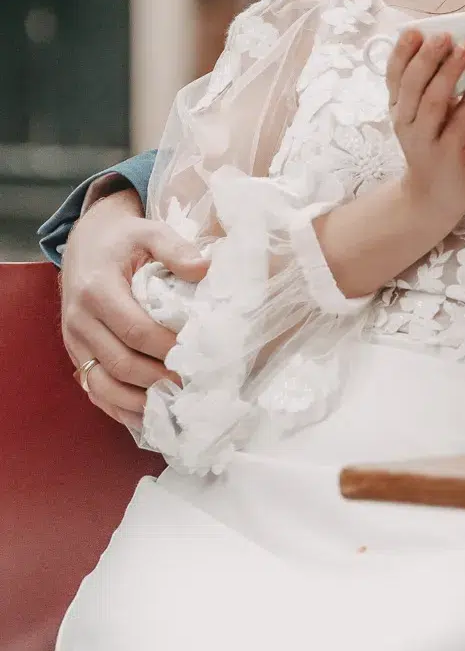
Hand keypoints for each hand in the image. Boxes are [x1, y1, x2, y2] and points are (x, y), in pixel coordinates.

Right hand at [61, 186, 208, 426]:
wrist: (86, 242)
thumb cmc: (123, 239)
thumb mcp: (149, 231)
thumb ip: (175, 248)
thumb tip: (204, 269)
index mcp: (97, 290)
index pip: (136, 331)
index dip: (168, 350)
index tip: (198, 359)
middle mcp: (79, 320)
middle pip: (121, 364)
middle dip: (159, 381)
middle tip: (194, 388)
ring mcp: (74, 341)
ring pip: (103, 385)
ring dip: (139, 402)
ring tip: (174, 408)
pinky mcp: (76, 354)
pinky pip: (93, 389)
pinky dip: (119, 408)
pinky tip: (147, 418)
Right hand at [386, 27, 464, 233]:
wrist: (436, 197)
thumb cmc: (436, 145)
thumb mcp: (424, 114)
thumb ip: (430, 85)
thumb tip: (449, 44)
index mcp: (398, 107)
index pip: (393, 74)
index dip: (402, 51)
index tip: (415, 28)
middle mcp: (405, 121)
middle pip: (411, 84)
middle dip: (427, 56)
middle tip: (444, 33)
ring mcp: (424, 139)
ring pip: (432, 101)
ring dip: (448, 73)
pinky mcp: (447, 154)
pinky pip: (459, 123)